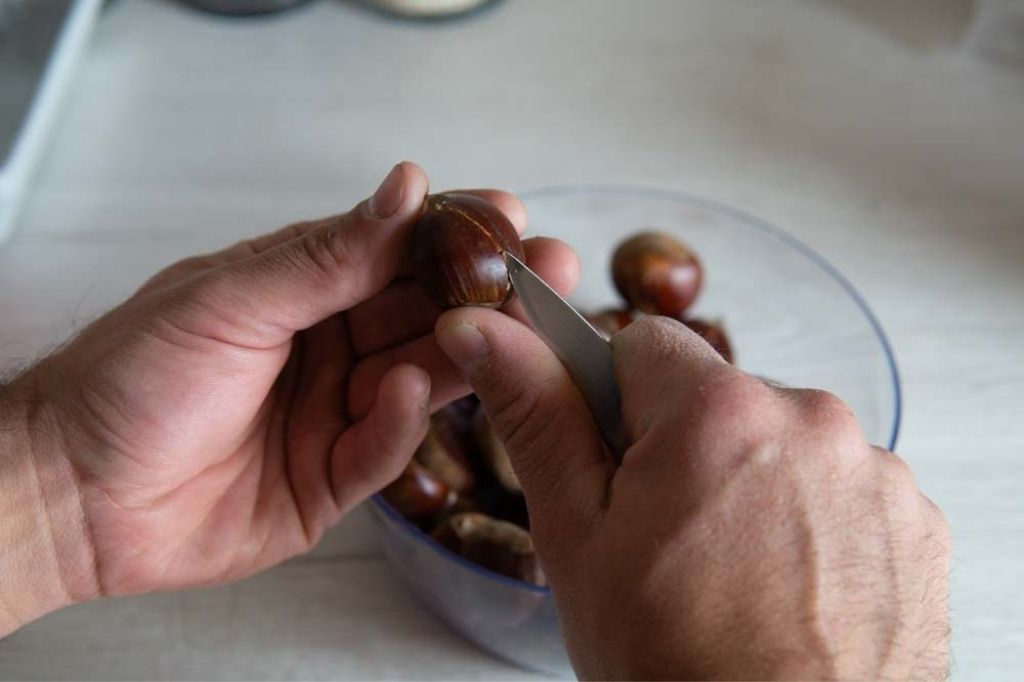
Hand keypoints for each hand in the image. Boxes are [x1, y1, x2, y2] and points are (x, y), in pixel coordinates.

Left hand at [0, 162, 579, 632]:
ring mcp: (333, 415)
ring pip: (419, 378)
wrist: (72, 493)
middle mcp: (327, 348)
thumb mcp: (232, 298)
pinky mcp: (331, 481)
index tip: (508, 212)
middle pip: (422, 315)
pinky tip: (411, 394)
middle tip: (548, 269)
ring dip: (465, 354)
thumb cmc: (131, 377)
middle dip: (486, 292)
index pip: (393, 253)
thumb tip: (406, 186)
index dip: (452, 233)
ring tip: (514, 327)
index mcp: (301, 290)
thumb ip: (327, 254)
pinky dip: (401, 424)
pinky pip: (383, 449)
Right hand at [435, 312, 950, 679]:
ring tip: (732, 575)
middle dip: (684, 450)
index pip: (642, 346)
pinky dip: (812, 520)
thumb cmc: (676, 666)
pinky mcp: (913, 518)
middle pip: (715, 398)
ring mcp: (872, 471)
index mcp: (718, 412)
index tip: (614, 465)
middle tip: (666, 540)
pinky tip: (788, 585)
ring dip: (752, 485)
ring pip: (778, 443)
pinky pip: (840, 486)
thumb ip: (535, 416)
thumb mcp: (579, 538)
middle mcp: (811, 420)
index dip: (612, 404)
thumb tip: (483, 329)